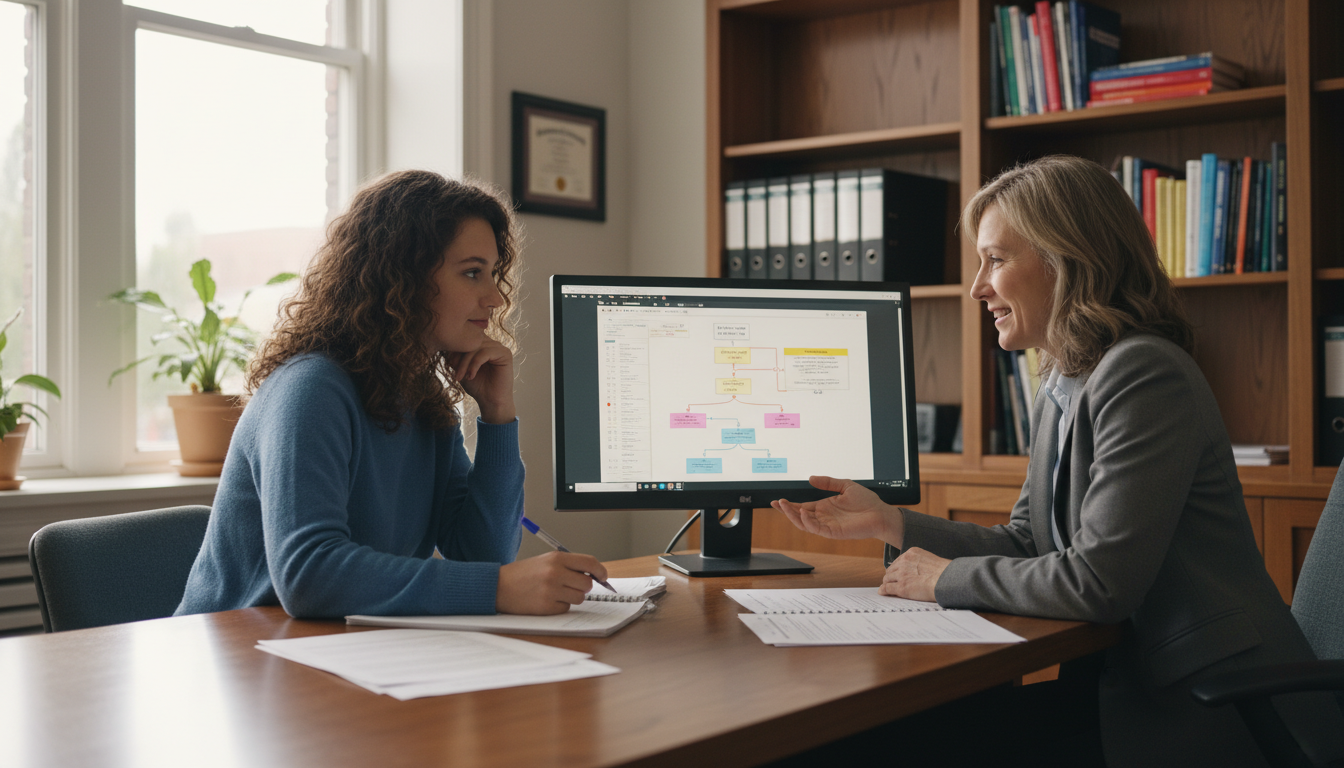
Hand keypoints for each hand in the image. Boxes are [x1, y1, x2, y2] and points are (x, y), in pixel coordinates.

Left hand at [446, 337, 515, 423]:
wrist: (491, 402)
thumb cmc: (477, 386)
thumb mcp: (462, 368)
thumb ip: (456, 355)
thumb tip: (446, 345)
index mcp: (482, 344)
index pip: (466, 339)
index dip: (455, 350)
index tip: (449, 365)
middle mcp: (491, 343)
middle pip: (471, 342)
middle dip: (459, 357)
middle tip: (455, 374)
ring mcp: (499, 347)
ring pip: (476, 347)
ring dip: (465, 363)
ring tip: (461, 376)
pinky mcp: (505, 354)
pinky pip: (485, 353)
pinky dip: (474, 365)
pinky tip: (471, 376)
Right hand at [496, 551, 607, 614]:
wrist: (498, 586)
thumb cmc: (523, 574)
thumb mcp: (545, 561)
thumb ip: (568, 565)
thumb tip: (593, 574)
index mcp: (557, 558)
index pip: (590, 562)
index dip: (600, 571)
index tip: (603, 577)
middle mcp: (555, 573)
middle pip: (587, 583)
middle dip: (583, 587)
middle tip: (572, 586)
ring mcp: (551, 591)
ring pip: (579, 598)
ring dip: (572, 597)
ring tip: (556, 593)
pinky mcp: (547, 607)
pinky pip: (566, 609)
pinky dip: (560, 606)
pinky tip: (547, 600)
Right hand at [770, 475, 902, 545]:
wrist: (880, 513)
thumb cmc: (866, 501)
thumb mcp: (845, 486)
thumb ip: (828, 482)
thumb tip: (810, 478)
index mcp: (824, 507)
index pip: (802, 507)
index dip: (789, 505)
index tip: (777, 501)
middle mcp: (823, 517)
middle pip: (799, 516)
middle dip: (786, 510)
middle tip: (777, 503)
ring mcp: (827, 525)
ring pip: (804, 524)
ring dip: (793, 516)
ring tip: (785, 506)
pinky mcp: (834, 532)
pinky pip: (816, 529)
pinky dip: (807, 522)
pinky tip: (803, 512)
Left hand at [880, 547, 950, 602]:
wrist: (947, 579)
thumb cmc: (944, 572)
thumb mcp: (930, 560)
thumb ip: (920, 563)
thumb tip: (917, 572)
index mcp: (911, 553)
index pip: (898, 561)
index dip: (897, 569)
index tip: (898, 574)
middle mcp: (904, 562)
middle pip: (891, 569)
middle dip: (892, 576)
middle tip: (893, 582)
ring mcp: (902, 574)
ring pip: (887, 579)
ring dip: (888, 583)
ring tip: (889, 589)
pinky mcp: (901, 587)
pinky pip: (887, 589)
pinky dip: (884, 591)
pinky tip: (883, 593)